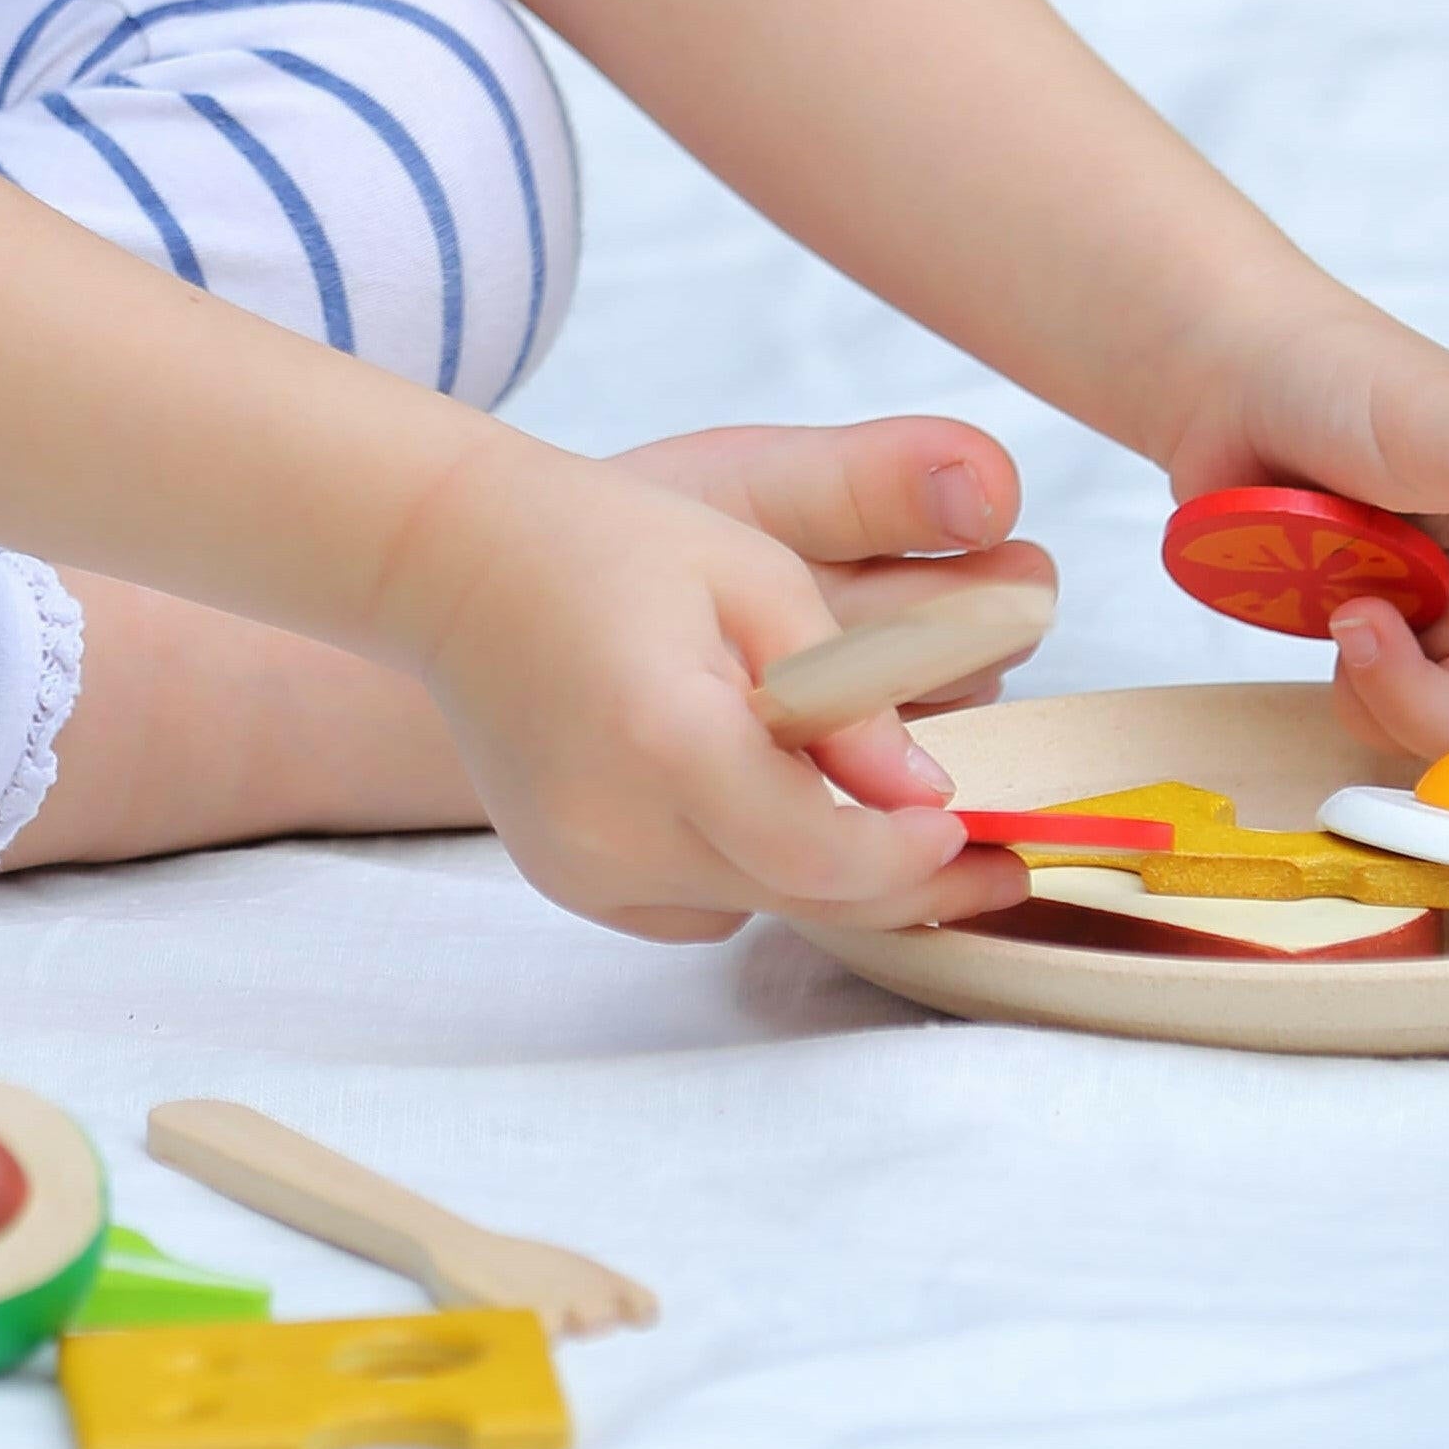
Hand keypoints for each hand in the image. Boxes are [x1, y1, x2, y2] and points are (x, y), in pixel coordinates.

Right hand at [375, 421, 1038, 943]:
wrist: (456, 566)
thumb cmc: (612, 545)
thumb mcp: (756, 577)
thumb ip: (850, 689)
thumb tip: (928, 794)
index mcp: (668, 739)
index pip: (824, 853)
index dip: (911, 856)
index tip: (965, 824)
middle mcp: (614, 826)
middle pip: (800, 897)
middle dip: (902, 882)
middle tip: (992, 866)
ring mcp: (582, 864)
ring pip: (755, 904)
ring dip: (821, 866)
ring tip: (865, 804)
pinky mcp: (569, 879)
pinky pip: (698, 901)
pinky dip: (746, 863)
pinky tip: (745, 790)